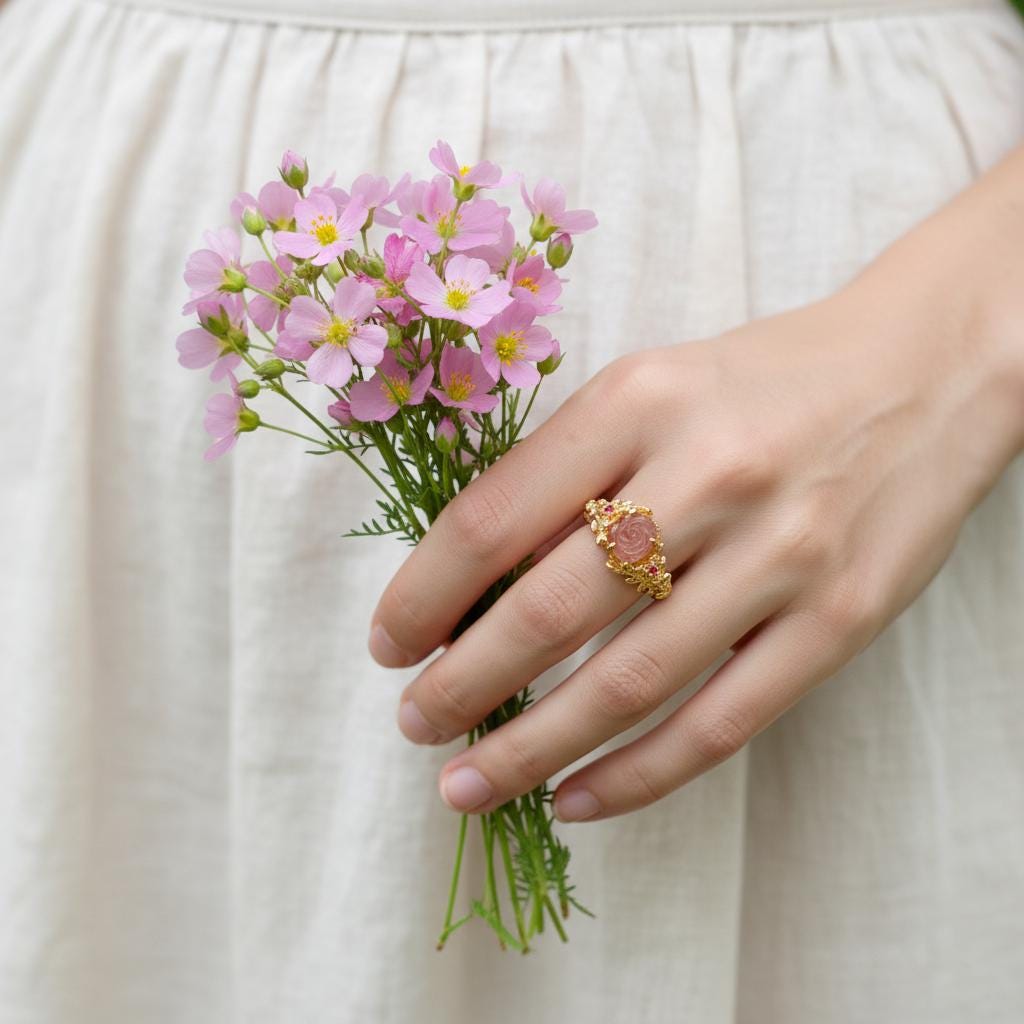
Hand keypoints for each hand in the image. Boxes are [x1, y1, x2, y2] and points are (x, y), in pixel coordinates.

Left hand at [369, 149, 1023, 822]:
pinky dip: (636, 776)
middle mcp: (707, 475)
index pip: (493, 518)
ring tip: (468, 781)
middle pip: (550, 612)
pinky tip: (575, 799)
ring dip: (530, 749)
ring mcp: (780, 555)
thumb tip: (473, 586)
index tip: (388, 644)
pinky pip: (720, 723)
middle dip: (463, 685)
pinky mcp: (837, 620)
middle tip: (416, 722)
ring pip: (627, 684)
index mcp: (639, 399)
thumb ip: (567, 474)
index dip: (423, 595)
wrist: (920, 373)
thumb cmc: (760, 383)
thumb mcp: (650, 390)